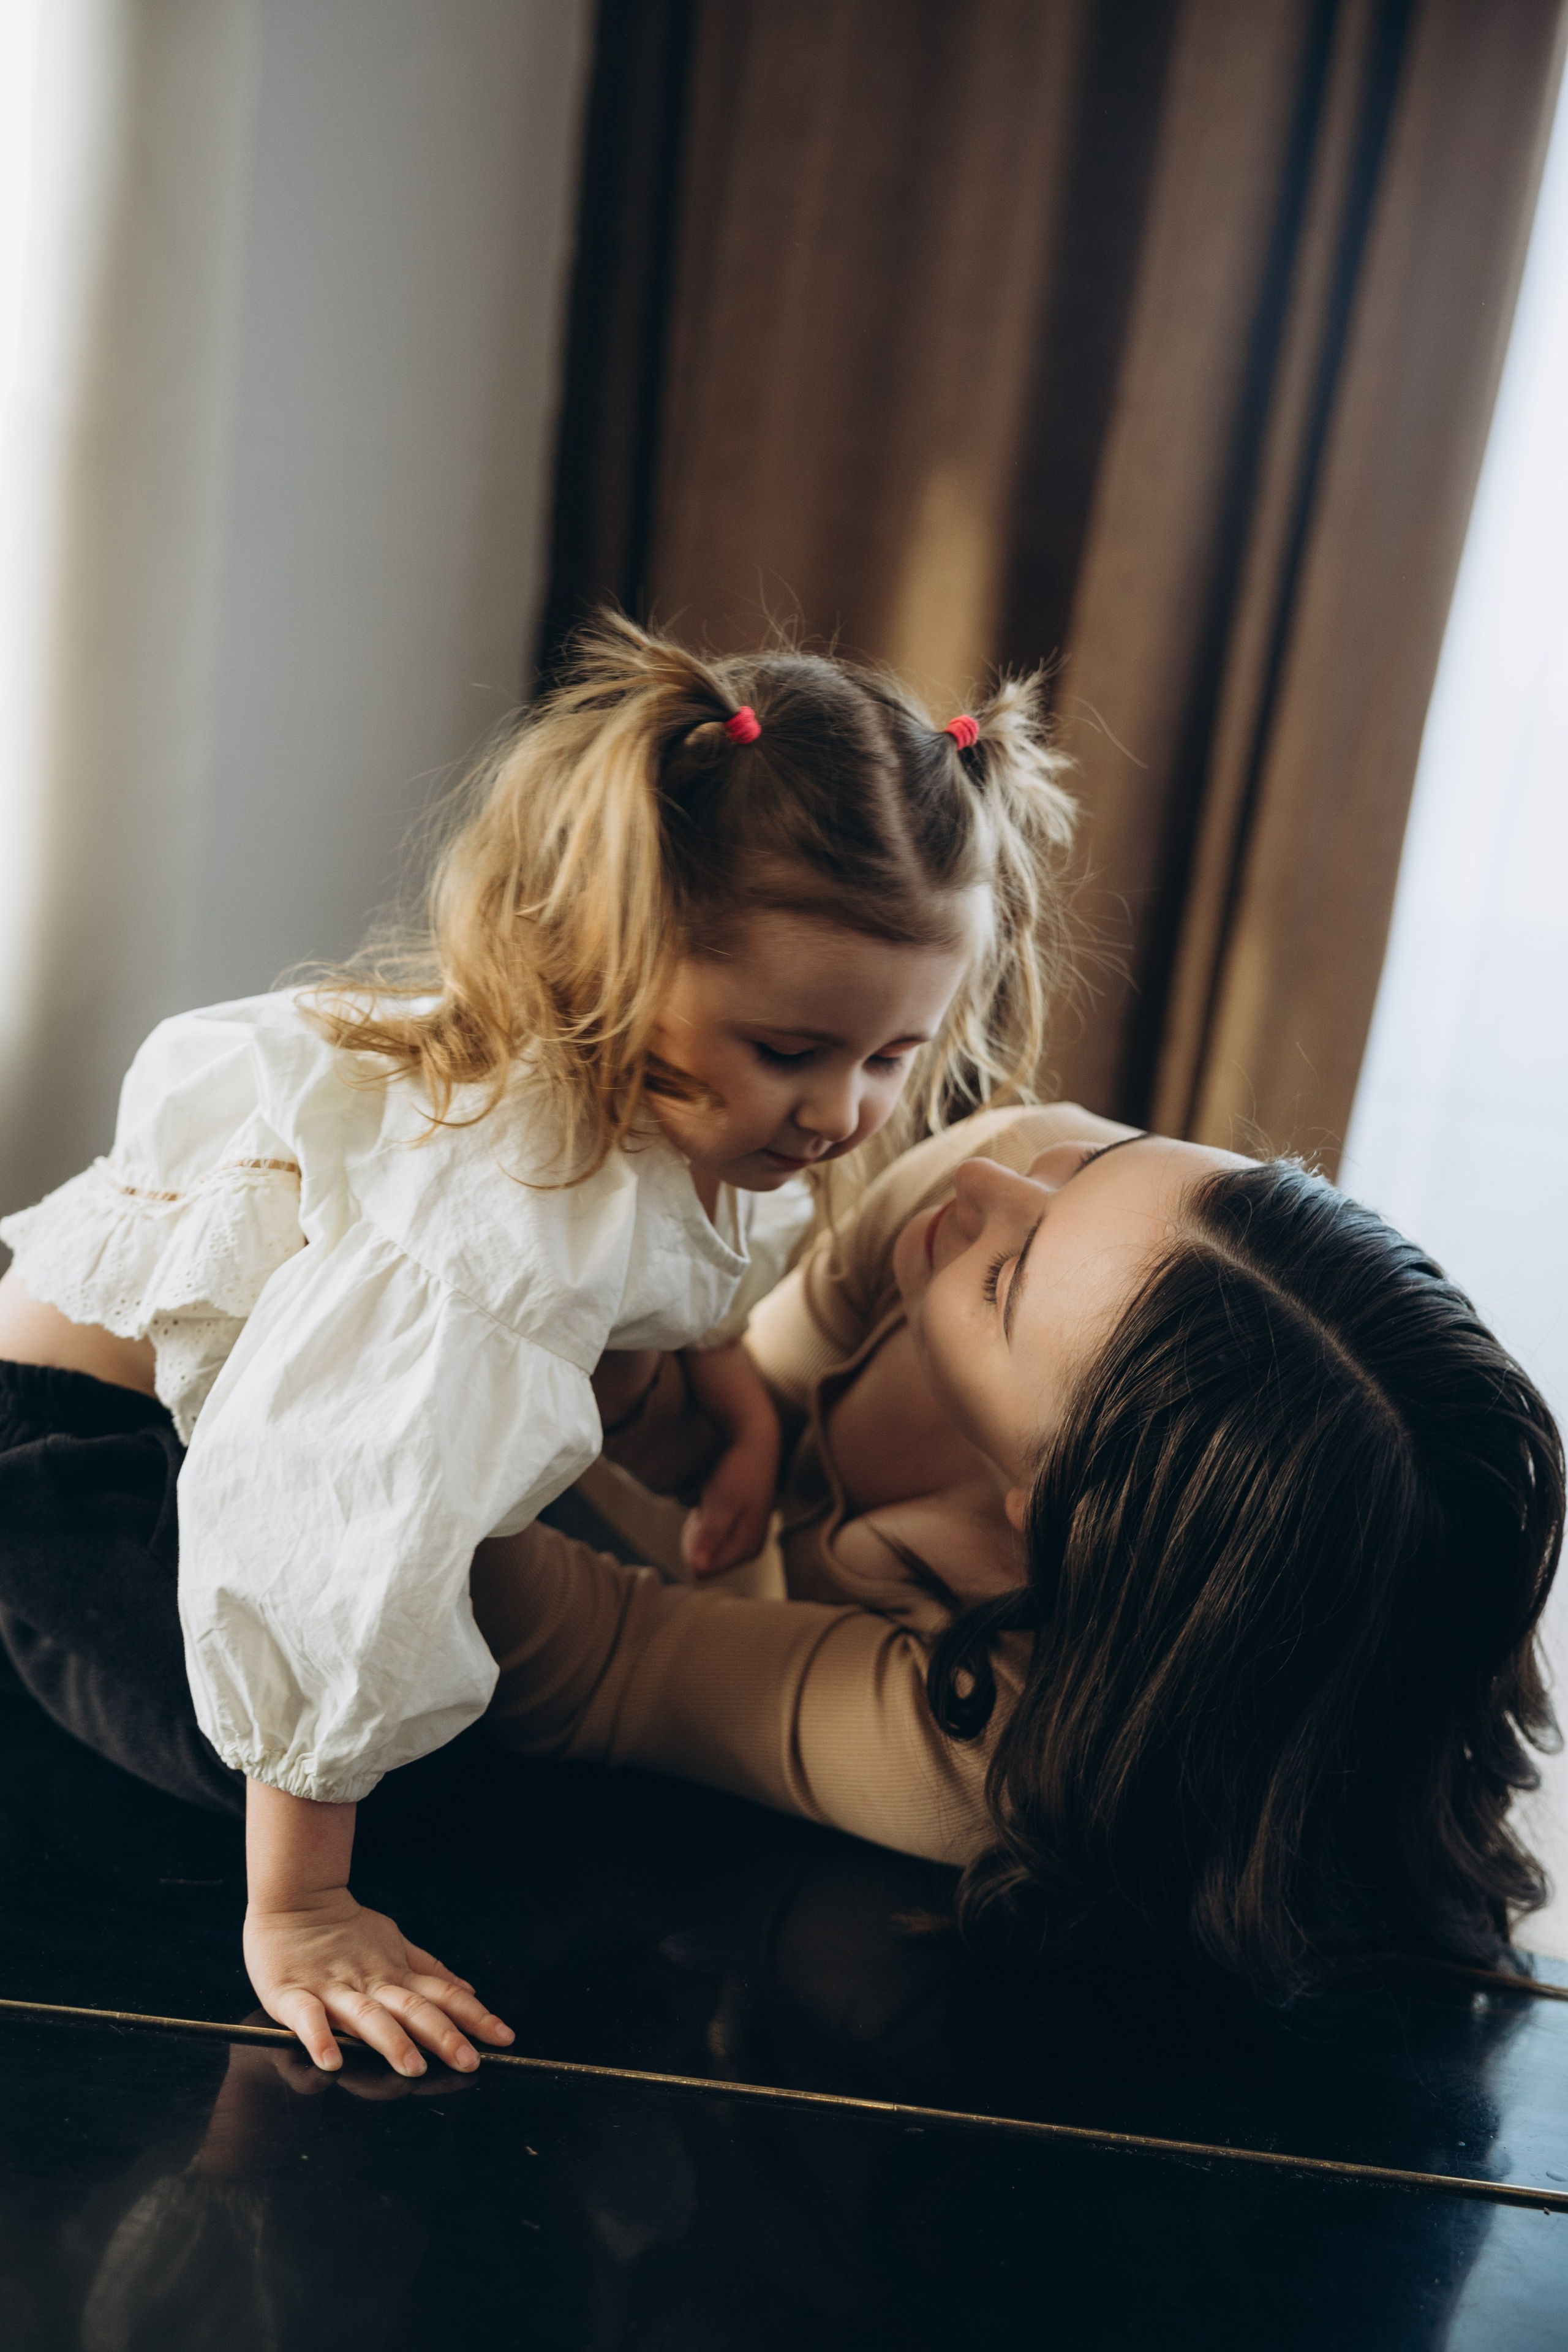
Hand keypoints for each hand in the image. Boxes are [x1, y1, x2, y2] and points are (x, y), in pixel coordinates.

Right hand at [244, 1888, 514, 2077]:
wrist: (295, 1900)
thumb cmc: (345, 1931)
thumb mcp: (395, 1945)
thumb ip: (429, 1971)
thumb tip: (470, 1990)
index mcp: (395, 1974)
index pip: (443, 1995)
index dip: (474, 2016)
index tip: (504, 2038)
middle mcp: (370, 1982)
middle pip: (413, 2009)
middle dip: (443, 2036)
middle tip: (469, 2061)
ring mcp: (332, 1988)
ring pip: (367, 2015)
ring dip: (391, 2040)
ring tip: (412, 2066)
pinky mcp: (293, 1993)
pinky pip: (307, 2018)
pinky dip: (319, 2037)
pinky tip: (330, 2061)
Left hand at [681, 1433, 776, 1577]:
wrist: (756, 1447)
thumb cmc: (740, 1473)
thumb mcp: (721, 1504)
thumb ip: (710, 1537)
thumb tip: (698, 1569)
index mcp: (747, 1548)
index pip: (705, 1569)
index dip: (692, 1546)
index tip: (700, 1517)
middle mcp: (749, 1550)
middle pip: (706, 1561)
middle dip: (697, 1538)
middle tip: (705, 1509)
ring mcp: (746, 1540)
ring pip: (707, 1549)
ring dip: (701, 1528)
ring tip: (710, 1503)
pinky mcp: (741, 1530)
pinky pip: (713, 1538)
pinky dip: (707, 1522)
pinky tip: (714, 1504)